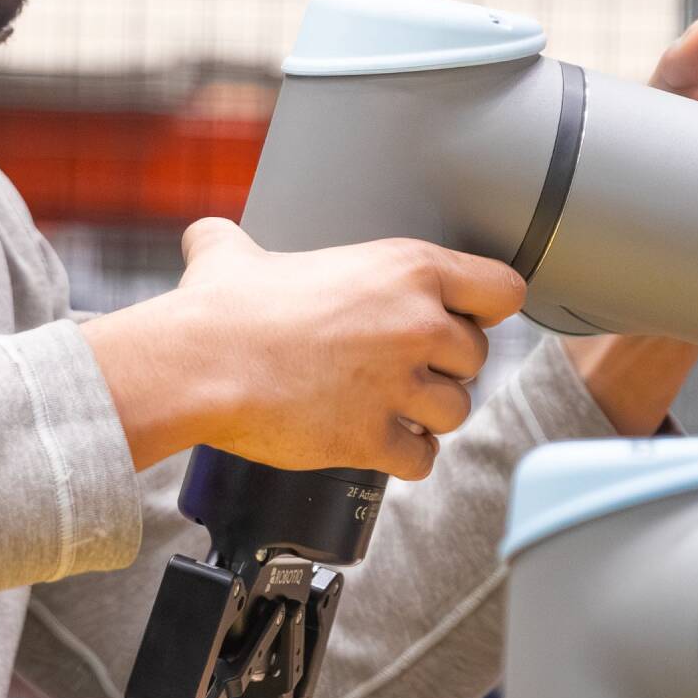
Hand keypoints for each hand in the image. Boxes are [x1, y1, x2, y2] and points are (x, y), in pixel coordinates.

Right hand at [82, 219, 526, 477]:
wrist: (194, 366)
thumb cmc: (217, 309)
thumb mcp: (233, 253)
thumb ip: (236, 240)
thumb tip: (207, 239)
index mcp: (405, 268)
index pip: (503, 290)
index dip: (484, 308)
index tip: (461, 319)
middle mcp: (416, 324)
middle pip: (476, 357)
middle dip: (442, 367)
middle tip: (400, 369)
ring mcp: (399, 385)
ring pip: (456, 411)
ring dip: (426, 415)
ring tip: (388, 408)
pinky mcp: (375, 438)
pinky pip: (423, 459)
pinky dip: (404, 457)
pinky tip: (376, 443)